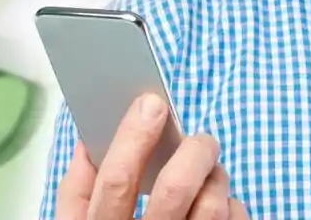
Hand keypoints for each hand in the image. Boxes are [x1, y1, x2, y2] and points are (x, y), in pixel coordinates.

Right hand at [55, 94, 247, 219]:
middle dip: (193, 152)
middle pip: (172, 192)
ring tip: (211, 172)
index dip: (133, 138)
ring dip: (217, 177)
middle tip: (200, 139)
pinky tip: (221, 204)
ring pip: (211, 207)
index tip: (151, 103)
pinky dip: (232, 205)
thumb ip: (77, 193)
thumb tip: (88, 142)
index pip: (114, 184)